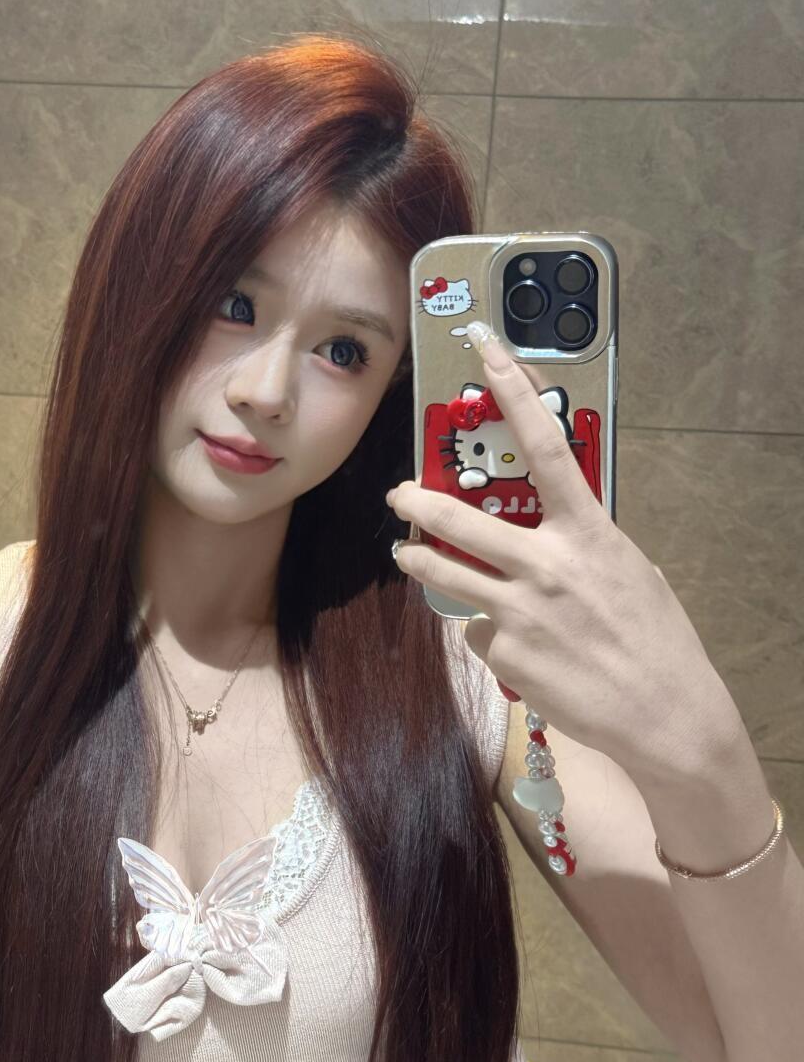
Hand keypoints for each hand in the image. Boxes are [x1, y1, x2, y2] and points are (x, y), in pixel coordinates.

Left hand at [385, 321, 730, 777]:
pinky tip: (517, 646)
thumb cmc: (654, 637)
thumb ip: (581, 543)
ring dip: (416, 559)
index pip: (546, 446)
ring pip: (443, 573)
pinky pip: (475, 628)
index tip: (485, 349)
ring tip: (404, 553)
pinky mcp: (503, 651)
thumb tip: (547, 531)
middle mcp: (547, 564)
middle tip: (397, 494)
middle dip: (416, 502)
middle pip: (459, 519)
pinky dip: (485, 631)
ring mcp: (519, 610)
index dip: (513, 391)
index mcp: (588, 532)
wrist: (663, 712)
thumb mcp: (628, 570)